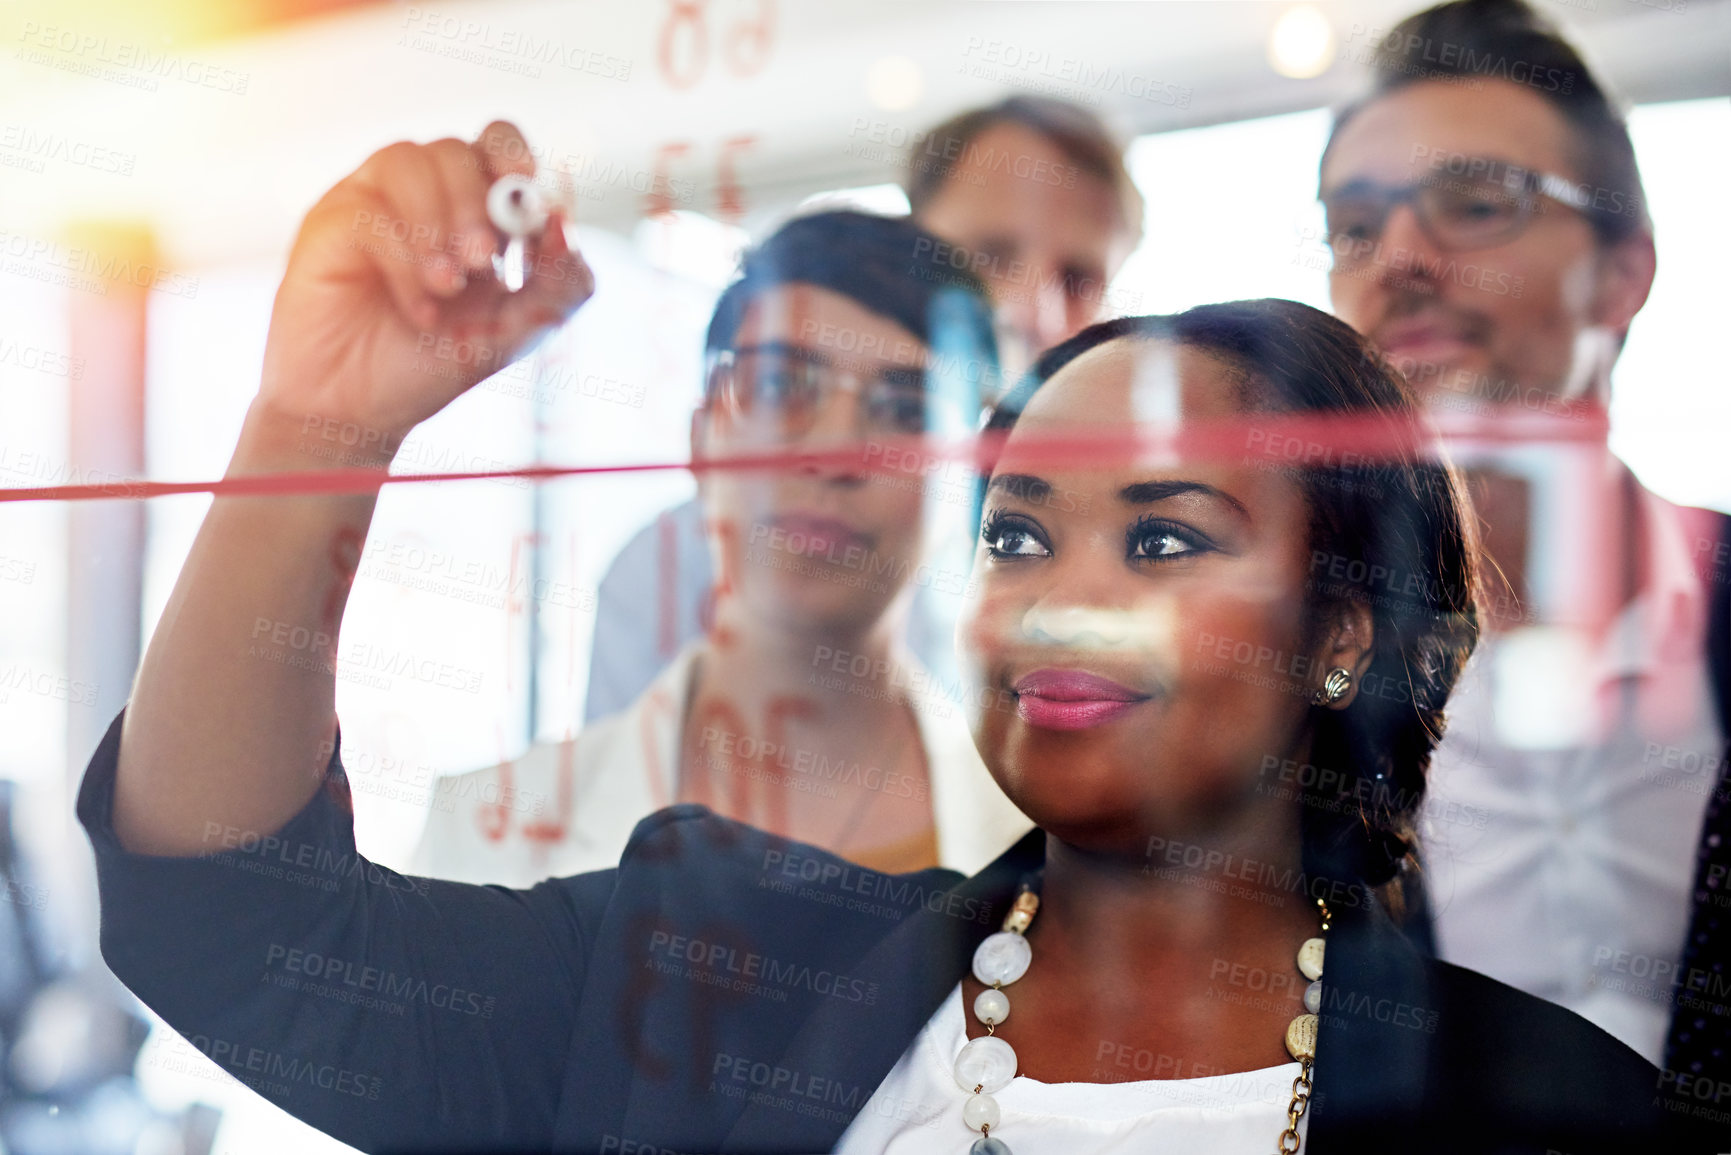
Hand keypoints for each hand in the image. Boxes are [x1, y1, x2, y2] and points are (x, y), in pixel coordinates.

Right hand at [255, 121, 594, 457]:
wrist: (358, 410)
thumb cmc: (430, 365)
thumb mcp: (515, 332)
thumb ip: (558, 286)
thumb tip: (565, 229)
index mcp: (473, 209)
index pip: (499, 145)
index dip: (518, 163)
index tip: (530, 212)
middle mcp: (423, 195)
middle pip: (456, 150)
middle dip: (477, 203)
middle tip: (483, 261)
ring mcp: (373, 202)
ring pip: (407, 162)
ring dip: (436, 225)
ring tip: (448, 288)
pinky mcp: (330, 222)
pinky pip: (367, 212)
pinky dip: (402, 262)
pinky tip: (419, 310)